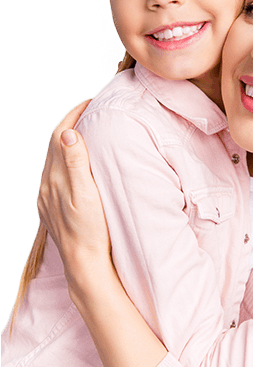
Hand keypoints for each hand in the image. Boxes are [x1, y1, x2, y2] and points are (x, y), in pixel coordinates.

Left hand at [37, 100, 111, 286]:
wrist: (85, 263)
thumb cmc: (91, 231)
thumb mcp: (86, 194)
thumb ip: (76, 163)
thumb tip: (67, 133)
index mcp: (56, 177)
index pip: (60, 135)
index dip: (73, 115)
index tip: (89, 102)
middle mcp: (47, 184)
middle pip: (54, 144)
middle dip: (71, 123)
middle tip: (90, 111)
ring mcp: (47, 196)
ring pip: (54, 159)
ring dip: (67, 141)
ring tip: (86, 132)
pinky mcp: (51, 206)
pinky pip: (55, 173)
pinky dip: (65, 159)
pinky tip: (75, 164)